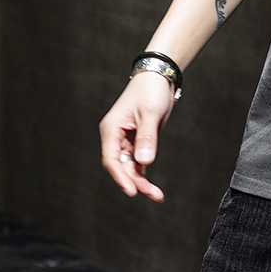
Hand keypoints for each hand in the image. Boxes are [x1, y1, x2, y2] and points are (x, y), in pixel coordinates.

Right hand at [99, 71, 175, 201]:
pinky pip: (138, 161)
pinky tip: (153, 187)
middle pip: (121, 166)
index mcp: (111, 129)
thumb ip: (147, 138)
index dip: (120, 177)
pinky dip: (145, 171)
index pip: (111, 159)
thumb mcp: (150, 113)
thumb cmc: (151, 90)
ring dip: (141, 180)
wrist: (159, 76)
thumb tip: (144, 162)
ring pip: (130, 166)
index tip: (132, 191)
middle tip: (154, 195)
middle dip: (135, 182)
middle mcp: (115, 136)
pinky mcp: (137, 140)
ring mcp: (126, 139)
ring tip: (157, 195)